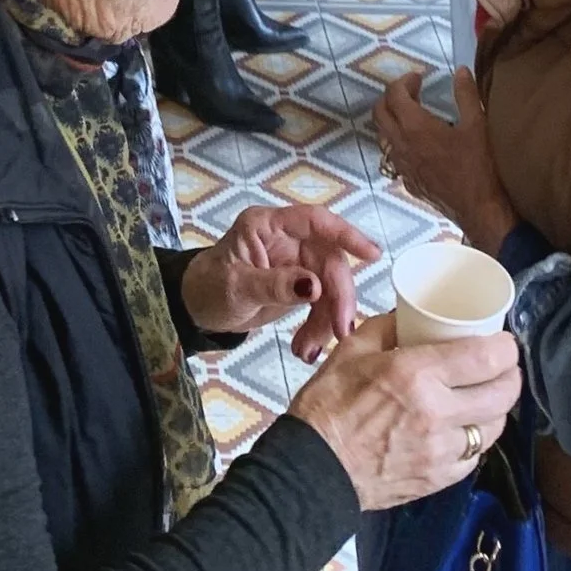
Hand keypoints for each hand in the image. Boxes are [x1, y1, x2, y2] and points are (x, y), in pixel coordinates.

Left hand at [181, 206, 379, 361]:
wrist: (198, 310)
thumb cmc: (209, 287)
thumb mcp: (237, 287)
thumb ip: (275, 285)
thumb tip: (314, 286)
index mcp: (268, 226)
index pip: (315, 222)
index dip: (346, 234)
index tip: (372, 254)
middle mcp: (287, 240)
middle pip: (329, 261)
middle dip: (338, 297)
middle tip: (340, 332)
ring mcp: (294, 263)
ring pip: (329, 286)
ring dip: (326, 319)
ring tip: (309, 349)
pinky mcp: (298, 286)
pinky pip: (321, 304)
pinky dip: (317, 326)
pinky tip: (306, 347)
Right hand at [291, 312, 521, 510]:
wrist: (312, 470)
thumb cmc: (327, 406)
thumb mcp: (352, 349)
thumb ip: (388, 327)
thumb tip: (411, 316)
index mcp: (416, 374)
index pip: (487, 358)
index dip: (506, 348)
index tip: (504, 342)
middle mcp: (436, 413)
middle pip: (503, 394)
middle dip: (511, 375)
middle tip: (502, 366)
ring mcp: (441, 452)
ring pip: (494, 428)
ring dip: (496, 409)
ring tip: (485, 396)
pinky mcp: (438, 479)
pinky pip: (474, 456)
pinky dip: (475, 439)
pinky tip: (463, 428)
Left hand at [374, 71, 516, 252]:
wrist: (481, 210)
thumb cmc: (480, 166)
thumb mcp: (478, 124)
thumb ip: (466, 94)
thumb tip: (461, 71)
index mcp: (415, 127)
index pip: (394, 95)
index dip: (404, 81)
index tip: (420, 77)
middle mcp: (401, 145)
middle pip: (379, 113)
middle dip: (392, 97)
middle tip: (413, 92)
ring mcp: (402, 166)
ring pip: (383, 136)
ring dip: (392, 119)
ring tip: (413, 114)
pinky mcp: (409, 182)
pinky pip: (393, 156)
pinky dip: (398, 142)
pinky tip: (418, 144)